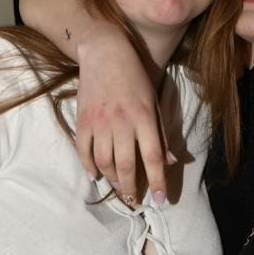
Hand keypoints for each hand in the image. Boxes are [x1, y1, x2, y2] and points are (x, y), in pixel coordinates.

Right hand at [75, 35, 170, 203]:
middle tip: (136, 201)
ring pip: (104, 162)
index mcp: (144, 117)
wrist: (105, 53)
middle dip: (132, 188)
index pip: (152, 157)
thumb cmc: (135, 78)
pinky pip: (84, 150)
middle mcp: (121, 122)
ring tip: (120, 189)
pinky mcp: (82, 120)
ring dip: (112, 181)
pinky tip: (95, 176)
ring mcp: (99, 122)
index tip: (161, 199)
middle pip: (125, 165)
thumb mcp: (155, 103)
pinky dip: (89, 166)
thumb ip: (162, 133)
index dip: (157, 181)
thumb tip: (171, 161)